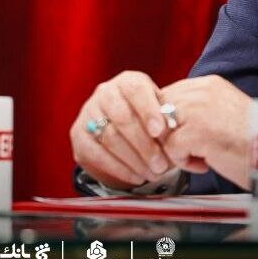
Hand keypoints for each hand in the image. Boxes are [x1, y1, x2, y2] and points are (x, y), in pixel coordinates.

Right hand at [70, 71, 175, 188]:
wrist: (122, 130)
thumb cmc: (148, 120)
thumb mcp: (160, 113)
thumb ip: (167, 121)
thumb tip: (179, 138)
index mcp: (127, 82)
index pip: (136, 90)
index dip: (148, 111)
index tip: (160, 132)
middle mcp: (105, 92)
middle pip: (122, 118)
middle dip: (144, 145)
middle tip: (161, 165)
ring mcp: (88, 112)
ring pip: (110, 137)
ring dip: (134, 160)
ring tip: (153, 174)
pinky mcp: (78, 134)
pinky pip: (96, 153)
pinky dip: (118, 168)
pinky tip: (136, 176)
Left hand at [159, 75, 251, 187]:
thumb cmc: (254, 139)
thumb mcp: (225, 110)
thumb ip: (199, 108)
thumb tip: (168, 118)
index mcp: (209, 84)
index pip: (167, 96)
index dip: (168, 120)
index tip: (183, 136)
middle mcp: (201, 92)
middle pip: (158, 111)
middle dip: (167, 134)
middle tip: (188, 149)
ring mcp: (198, 110)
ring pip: (162, 130)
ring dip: (175, 148)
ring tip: (199, 157)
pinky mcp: (197, 131)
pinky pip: (171, 149)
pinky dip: (184, 162)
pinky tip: (205, 164)